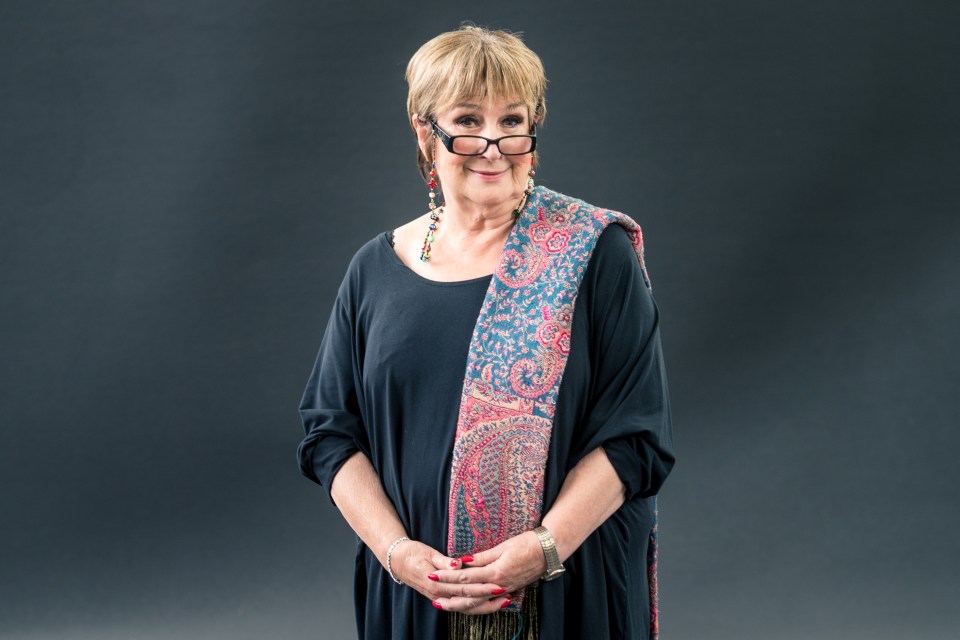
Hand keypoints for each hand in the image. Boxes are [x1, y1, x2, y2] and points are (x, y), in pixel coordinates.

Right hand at [389, 540, 510, 613]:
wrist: (397, 561)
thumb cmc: (413, 554)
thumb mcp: (428, 553)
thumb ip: (444, 561)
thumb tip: (458, 564)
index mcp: (436, 584)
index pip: (463, 588)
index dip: (481, 588)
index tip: (497, 584)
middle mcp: (439, 595)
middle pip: (468, 601)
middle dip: (489, 599)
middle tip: (506, 594)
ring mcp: (441, 598)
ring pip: (467, 608)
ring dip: (486, 606)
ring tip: (504, 601)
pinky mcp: (443, 597)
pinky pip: (462, 606)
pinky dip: (477, 606)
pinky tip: (490, 604)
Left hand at [429, 531, 546, 612]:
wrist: (548, 551)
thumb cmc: (526, 544)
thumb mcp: (502, 547)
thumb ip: (481, 557)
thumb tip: (462, 562)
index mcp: (495, 573)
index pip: (465, 578)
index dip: (447, 578)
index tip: (433, 576)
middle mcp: (498, 585)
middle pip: (469, 596)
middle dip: (449, 597)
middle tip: (434, 599)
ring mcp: (505, 590)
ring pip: (478, 603)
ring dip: (460, 606)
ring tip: (446, 606)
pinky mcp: (509, 590)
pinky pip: (488, 602)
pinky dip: (476, 606)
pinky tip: (467, 606)